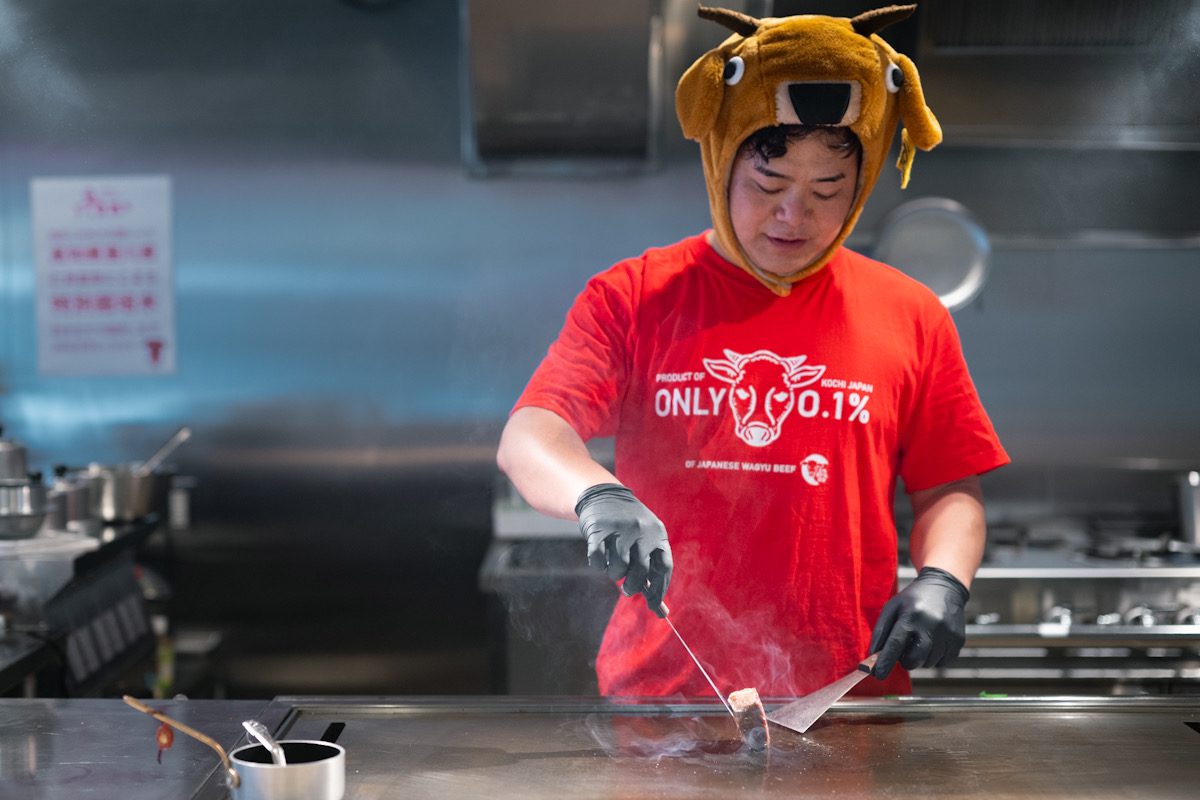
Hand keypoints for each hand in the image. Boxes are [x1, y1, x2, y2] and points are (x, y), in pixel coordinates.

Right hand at [575, 483, 672, 616]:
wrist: (604, 495)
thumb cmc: (629, 527)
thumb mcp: (646, 541)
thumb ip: (653, 572)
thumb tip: (662, 612)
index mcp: (657, 534)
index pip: (663, 567)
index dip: (659, 589)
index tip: (653, 604)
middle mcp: (641, 531)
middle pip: (640, 571)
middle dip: (633, 586)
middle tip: (628, 590)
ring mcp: (619, 530)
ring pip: (618, 568)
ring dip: (614, 574)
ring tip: (613, 566)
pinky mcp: (598, 530)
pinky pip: (598, 559)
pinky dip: (597, 565)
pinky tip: (600, 559)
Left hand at [869, 566, 968, 678]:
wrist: (944, 587)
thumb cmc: (913, 599)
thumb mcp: (892, 608)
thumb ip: (881, 632)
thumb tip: (874, 657)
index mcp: (911, 615)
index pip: (895, 644)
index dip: (885, 662)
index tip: (878, 675)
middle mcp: (931, 625)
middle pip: (914, 659)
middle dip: (905, 660)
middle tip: (905, 648)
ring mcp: (947, 633)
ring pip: (928, 663)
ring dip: (920, 658)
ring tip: (920, 639)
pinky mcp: (958, 640)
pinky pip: (942, 662)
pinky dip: (934, 658)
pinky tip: (933, 642)